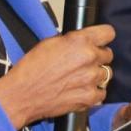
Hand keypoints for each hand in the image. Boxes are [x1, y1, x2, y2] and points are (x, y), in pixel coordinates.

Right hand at [0, 25, 114, 129]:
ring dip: (95, 75)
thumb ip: (72, 40)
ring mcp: (91, 79)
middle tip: (83, 63)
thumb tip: (82, 41)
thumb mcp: (50, 42)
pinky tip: (81, 90)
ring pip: (106, 74)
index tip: (101, 41)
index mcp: (80, 41)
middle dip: (97, 57)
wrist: (22, 94)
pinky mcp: (89, 97)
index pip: (108, 33)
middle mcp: (89, 58)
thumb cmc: (31, 69)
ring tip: (79, 79)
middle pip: (108, 54)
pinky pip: (102, 92)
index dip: (103, 37)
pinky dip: (94, 92)